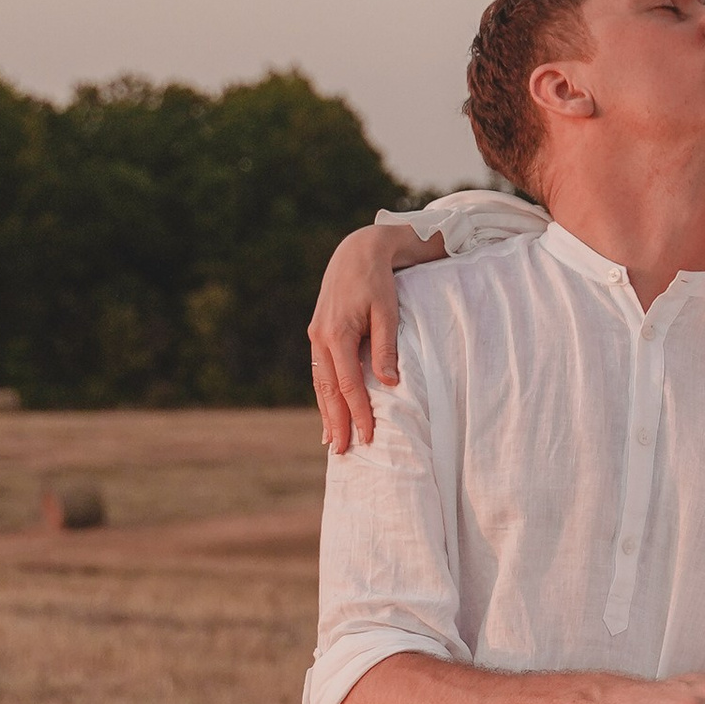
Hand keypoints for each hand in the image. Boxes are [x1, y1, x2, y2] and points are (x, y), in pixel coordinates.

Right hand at [310, 219, 442, 450]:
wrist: (357, 251)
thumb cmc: (378, 280)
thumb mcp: (387, 311)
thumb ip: (385, 347)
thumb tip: (389, 383)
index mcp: (336, 334)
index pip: (348, 384)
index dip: (359, 413)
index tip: (368, 437)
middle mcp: (320, 337)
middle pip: (328, 390)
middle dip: (336, 422)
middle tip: (343, 452)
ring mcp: (315, 336)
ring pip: (320, 383)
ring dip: (326, 412)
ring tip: (331, 440)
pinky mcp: (318, 333)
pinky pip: (320, 371)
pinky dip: (323, 393)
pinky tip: (327, 410)